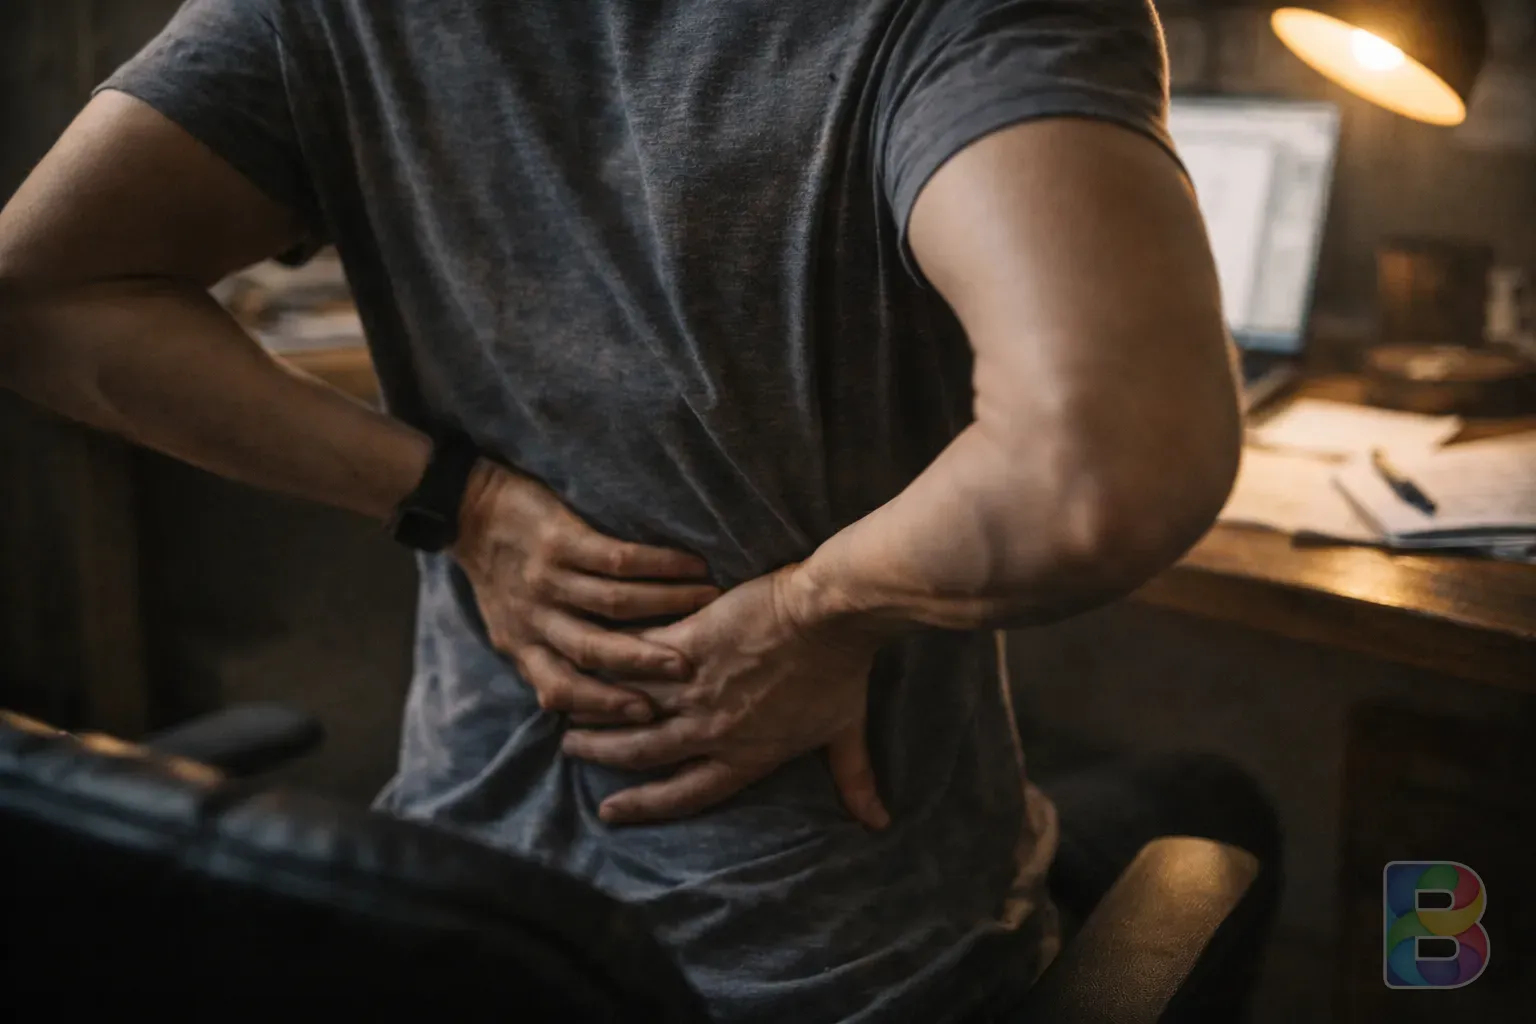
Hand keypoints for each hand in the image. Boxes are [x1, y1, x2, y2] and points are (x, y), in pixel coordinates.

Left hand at [454, 460, 718, 723]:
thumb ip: (545, 659)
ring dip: (667, 605)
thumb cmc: (499, 572)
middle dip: (643, 663)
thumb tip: (591, 702)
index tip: (647, 716)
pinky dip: (660, 564)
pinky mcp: (560, 538)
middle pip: (593, 650)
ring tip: (708, 605)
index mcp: (522, 646)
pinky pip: (618, 558)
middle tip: (688, 672)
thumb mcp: (511, 627)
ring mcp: (547, 577)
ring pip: (614, 603)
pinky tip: (692, 565)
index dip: (603, 705)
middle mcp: (534, 617)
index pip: (561, 687)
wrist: (467, 508)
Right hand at [560, 565, 890, 828]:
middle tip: (572, 752)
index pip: (686, 792)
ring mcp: (696, 689)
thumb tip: (878, 822)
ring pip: (630, 709)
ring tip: (565, 708)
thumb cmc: (843, 669)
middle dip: (605, 755)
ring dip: (594, 711)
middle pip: (645, 752)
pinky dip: (608, 661)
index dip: (646, 805)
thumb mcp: (845, 731)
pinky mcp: (687, 645)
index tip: (611, 810)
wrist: (832, 614)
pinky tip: (581, 655)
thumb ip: (854, 779)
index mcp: (746, 756)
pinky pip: (636, 660)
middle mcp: (713, 730)